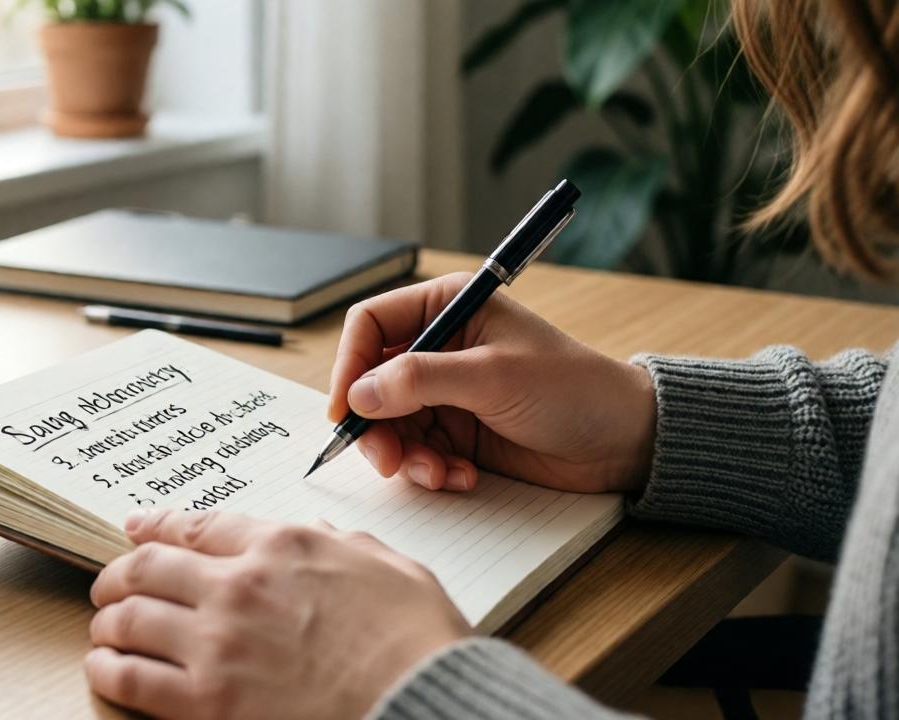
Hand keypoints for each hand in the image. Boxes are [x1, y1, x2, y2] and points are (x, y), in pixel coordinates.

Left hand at [86, 510, 472, 719]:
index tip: (136, 528)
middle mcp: (238, 585)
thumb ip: (340, 544)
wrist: (423, 700)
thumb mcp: (386, 564)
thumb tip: (317, 536)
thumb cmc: (416, 639)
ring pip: (128, 619)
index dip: (156, 525)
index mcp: (281, 545)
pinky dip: (109, 668)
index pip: (197, 526)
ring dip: (108, 621)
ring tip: (103, 629)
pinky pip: (132, 678)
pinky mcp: (207, 702)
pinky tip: (104, 666)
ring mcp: (217, 643)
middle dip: (119, 574)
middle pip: (147, 567)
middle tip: (110, 585)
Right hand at [329, 272, 656, 494]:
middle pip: (370, 382)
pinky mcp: (456, 432)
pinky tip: (462, 478)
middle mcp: (439, 346)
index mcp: (446, 306)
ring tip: (437, 474)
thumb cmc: (571, 389)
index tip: (346, 410)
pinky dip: (429, 470)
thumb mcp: (492, 377)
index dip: (350, 366)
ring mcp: (446, 392)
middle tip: (387, 460)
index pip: (369, 325)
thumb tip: (359, 394)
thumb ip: (420, 381)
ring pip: (389, 423)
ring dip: (405, 456)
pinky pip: (416, 452)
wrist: (623, 441)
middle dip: (376, 425)